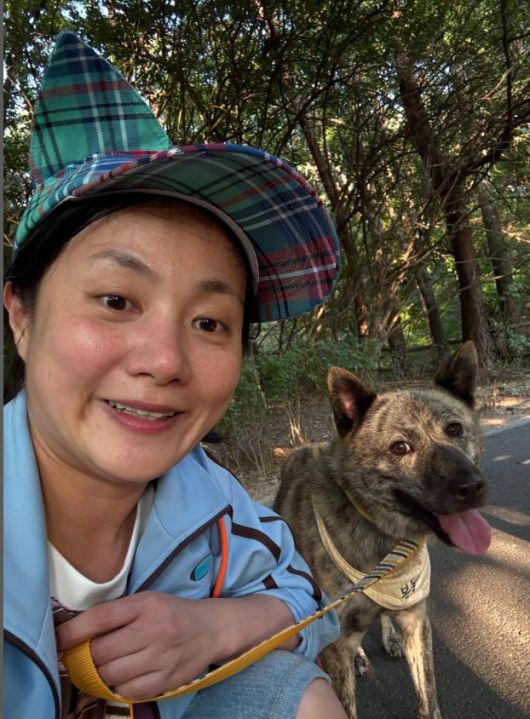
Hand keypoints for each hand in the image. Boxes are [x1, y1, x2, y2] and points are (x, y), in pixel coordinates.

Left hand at [56, 592, 223, 699]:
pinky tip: (122, 676)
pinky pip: (127, 691)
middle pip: (101, 652)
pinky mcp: (166, 680)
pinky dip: (118, 686)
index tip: (57, 639)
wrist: (210, 629)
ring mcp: (161, 657)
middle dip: (84, 657)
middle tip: (80, 657)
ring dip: (99, 673)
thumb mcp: (146, 601)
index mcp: (146, 605)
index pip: (100, 618)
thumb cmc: (171, 613)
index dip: (73, 631)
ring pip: (110, 675)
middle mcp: (154, 630)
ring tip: (101, 667)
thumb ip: (117, 614)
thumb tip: (76, 633)